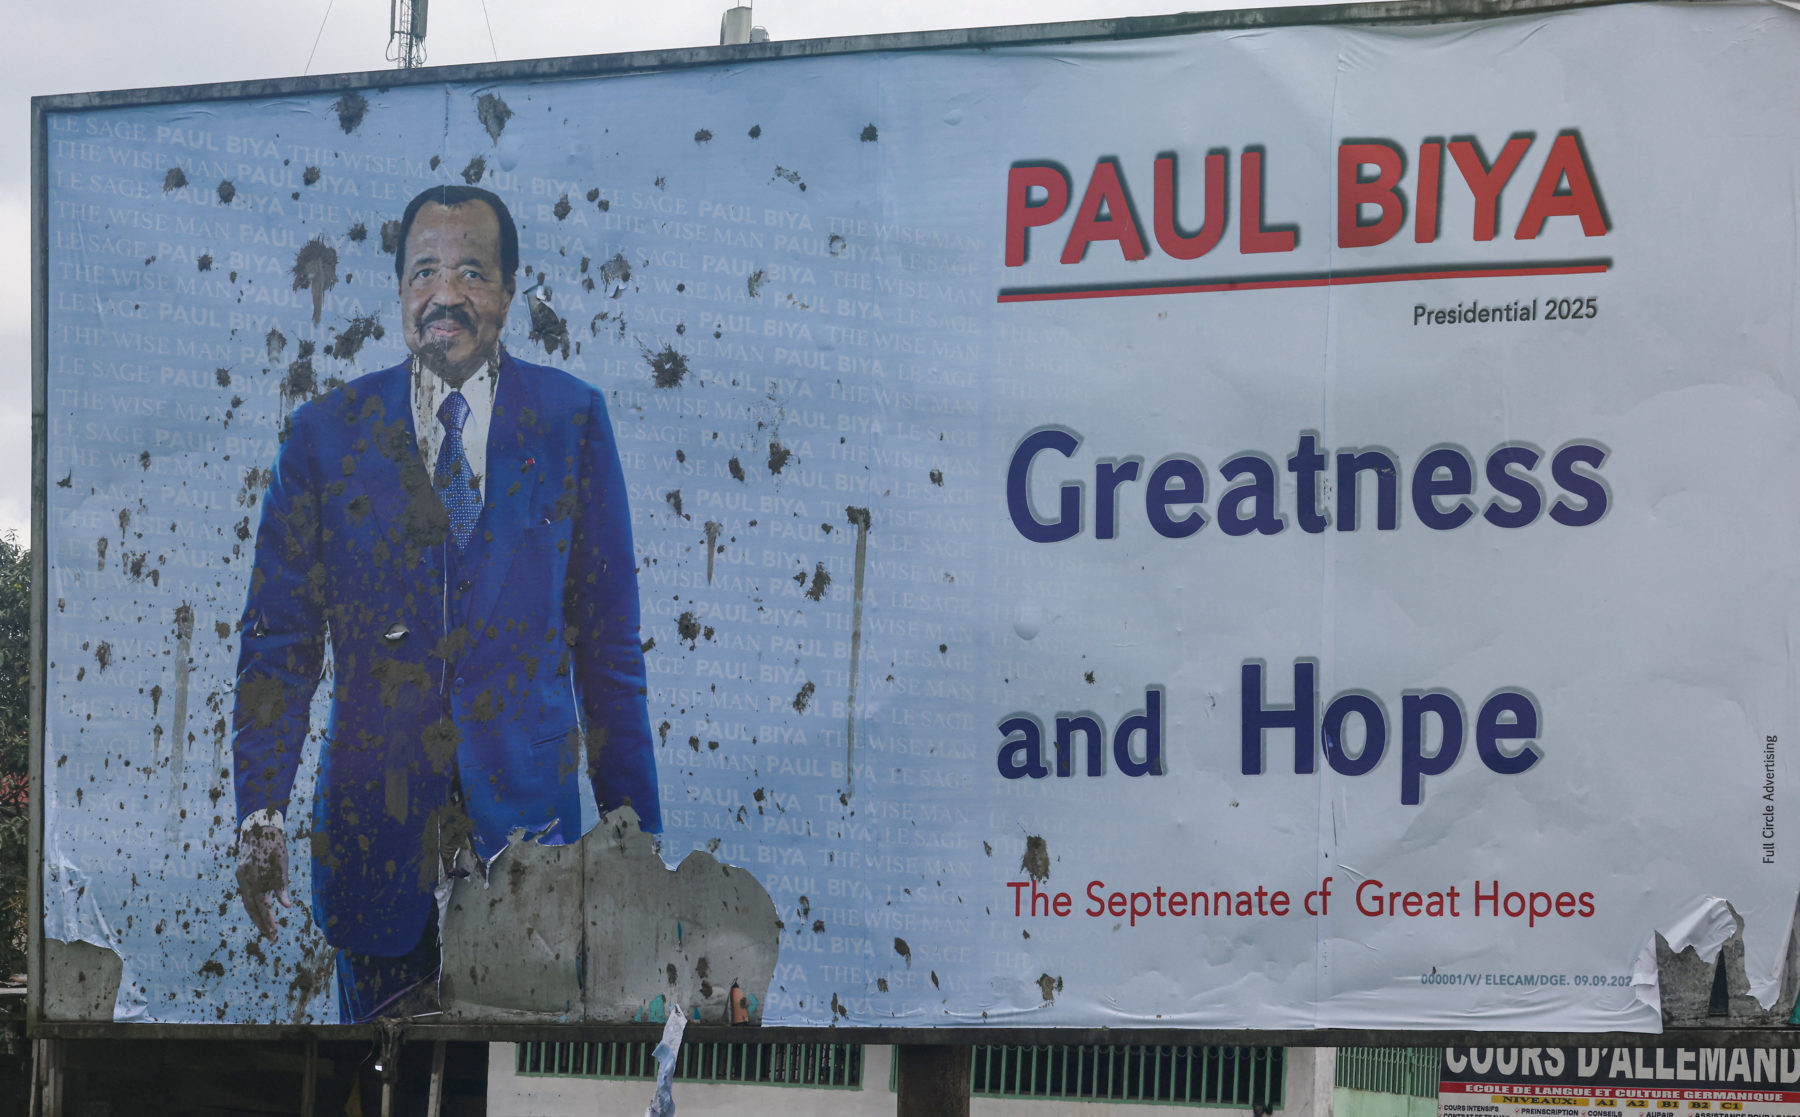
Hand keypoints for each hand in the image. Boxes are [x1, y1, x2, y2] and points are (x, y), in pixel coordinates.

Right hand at [236, 821, 291, 940]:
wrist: (258, 828)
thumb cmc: (274, 845)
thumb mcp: (281, 864)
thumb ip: (282, 886)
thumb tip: (287, 906)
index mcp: (254, 878)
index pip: (261, 905)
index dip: (268, 920)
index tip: (275, 933)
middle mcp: (244, 880)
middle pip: (252, 908)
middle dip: (262, 924)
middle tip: (273, 939)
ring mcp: (240, 878)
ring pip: (247, 904)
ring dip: (257, 918)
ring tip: (268, 931)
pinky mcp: (241, 875)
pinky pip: (246, 896)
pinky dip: (254, 907)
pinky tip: (261, 914)